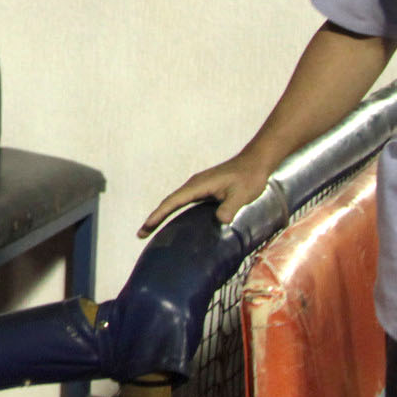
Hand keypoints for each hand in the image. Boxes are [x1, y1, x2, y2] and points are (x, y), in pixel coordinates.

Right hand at [139, 152, 270, 236]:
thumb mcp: (241, 194)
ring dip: (162, 215)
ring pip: (175, 202)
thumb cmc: (248, 177)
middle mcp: (194, 185)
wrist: (255, 162)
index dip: (158, 215)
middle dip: (154, 218)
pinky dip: (174, 212)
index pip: (172, 202)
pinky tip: (175, 221)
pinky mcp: (204, 190)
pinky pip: (184, 202)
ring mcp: (198, 187)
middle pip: (168, 202)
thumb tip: (220, 221)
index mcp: (198, 186)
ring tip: (151, 230)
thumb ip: (229, 207)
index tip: (146, 227)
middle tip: (140, 234)